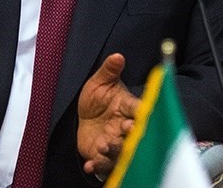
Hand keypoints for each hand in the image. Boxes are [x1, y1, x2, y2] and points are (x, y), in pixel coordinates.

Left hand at [77, 53, 139, 177]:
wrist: (83, 115)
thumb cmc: (97, 97)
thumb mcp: (100, 81)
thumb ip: (109, 70)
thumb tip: (117, 55)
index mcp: (129, 108)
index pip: (139, 112)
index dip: (140, 116)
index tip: (136, 117)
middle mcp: (125, 128)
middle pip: (133, 135)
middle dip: (129, 136)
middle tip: (123, 131)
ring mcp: (115, 143)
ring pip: (119, 152)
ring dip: (113, 150)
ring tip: (103, 144)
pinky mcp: (102, 156)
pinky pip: (103, 165)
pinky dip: (97, 167)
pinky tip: (89, 164)